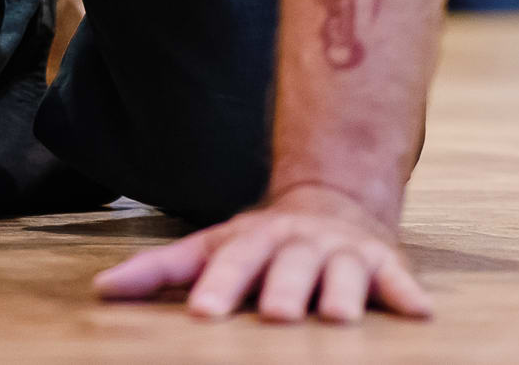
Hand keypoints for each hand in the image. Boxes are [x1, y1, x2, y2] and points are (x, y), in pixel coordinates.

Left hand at [93, 181, 432, 322]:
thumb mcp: (210, 247)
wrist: (330, 202)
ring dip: (341, 293)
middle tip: (276, 314)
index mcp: (252, 241)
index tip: (201, 314)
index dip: (217, 287)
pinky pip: (397, 280)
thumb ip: (158, 270)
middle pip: (288, 268)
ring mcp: (340, 254)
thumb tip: (99, 291)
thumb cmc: (260, 243)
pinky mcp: (381, 264)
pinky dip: (407, 294)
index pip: (230, 263)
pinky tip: (419, 314)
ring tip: (337, 317)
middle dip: (282, 290)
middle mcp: (297, 244)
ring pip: (341, 273)